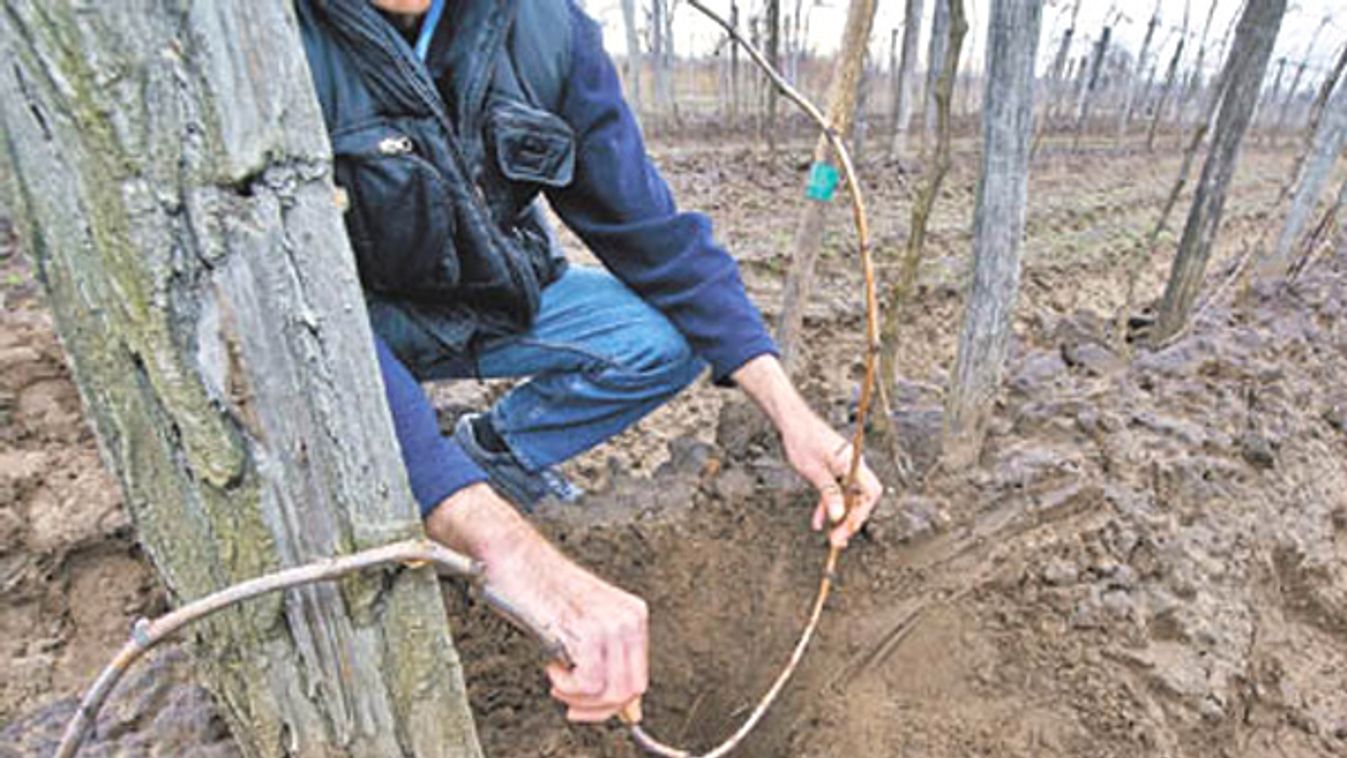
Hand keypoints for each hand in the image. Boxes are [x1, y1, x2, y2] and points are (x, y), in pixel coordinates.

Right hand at [426, 483, 647, 721]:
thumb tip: (629, 709)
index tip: (586, 706)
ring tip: (558, 681)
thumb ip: (608, 663)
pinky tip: (552, 667)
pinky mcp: (589, 631)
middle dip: (597, 709)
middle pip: (630, 691)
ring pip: (612, 693)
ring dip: (578, 699)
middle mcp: (629, 618)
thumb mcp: (583, 626)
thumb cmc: (539, 590)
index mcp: (633, 615)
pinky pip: (590, 684)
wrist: (516, 557)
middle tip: (568, 700)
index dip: (613, 704)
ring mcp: (611, 624)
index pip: (639, 678)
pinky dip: (567, 687)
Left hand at [731, 355, 883, 547]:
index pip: (871, 493)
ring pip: (848, 498)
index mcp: (854, 463)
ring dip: (840, 517)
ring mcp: (844, 468)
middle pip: (861, 498)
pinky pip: (836, 492)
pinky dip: (829, 506)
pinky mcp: (834, 469)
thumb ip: (829, 494)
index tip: (847, 529)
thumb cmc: (803, 440)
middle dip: (850, 520)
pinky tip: (818, 521)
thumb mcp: (814, 471)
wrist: (792, 422)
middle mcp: (853, 465)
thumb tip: (839, 517)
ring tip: (831, 537)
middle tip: (837, 540)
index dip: (862, 513)